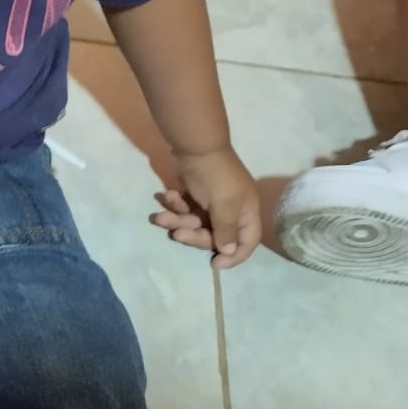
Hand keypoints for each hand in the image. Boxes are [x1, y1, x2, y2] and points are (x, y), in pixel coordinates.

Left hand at [150, 145, 261, 268]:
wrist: (194, 145)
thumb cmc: (215, 175)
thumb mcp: (225, 204)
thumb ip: (226, 229)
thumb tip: (229, 252)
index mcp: (246, 212)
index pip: (247, 242)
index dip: (234, 256)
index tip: (214, 264)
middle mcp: (232, 210)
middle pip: (215, 236)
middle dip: (194, 236)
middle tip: (177, 233)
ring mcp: (213, 203)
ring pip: (196, 224)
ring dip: (178, 221)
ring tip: (160, 217)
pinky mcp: (195, 196)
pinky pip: (186, 210)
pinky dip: (176, 206)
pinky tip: (166, 196)